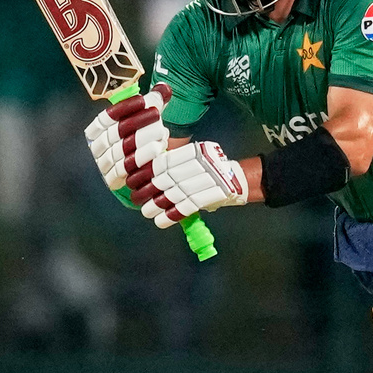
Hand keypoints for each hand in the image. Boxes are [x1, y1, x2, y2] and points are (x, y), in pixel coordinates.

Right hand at [85, 84, 171, 190]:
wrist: (139, 170)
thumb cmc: (141, 138)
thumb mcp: (145, 118)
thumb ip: (153, 102)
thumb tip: (164, 89)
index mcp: (98, 129)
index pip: (107, 116)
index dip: (124, 107)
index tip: (143, 100)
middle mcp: (97, 145)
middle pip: (117, 132)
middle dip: (139, 122)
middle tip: (157, 114)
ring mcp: (103, 164)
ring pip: (123, 150)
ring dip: (144, 141)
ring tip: (162, 133)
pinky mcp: (112, 179)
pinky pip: (127, 169)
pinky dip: (143, 159)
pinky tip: (157, 151)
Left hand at [127, 141, 247, 228]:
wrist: (238, 179)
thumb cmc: (210, 169)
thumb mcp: (195, 157)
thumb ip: (175, 162)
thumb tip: (147, 171)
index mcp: (196, 151)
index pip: (166, 161)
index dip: (147, 171)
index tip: (134, 179)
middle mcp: (202, 163)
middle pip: (168, 178)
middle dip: (149, 189)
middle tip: (136, 197)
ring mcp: (209, 179)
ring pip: (176, 194)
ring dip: (157, 205)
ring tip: (146, 211)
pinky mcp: (214, 196)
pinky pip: (188, 206)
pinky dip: (172, 215)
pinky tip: (160, 221)